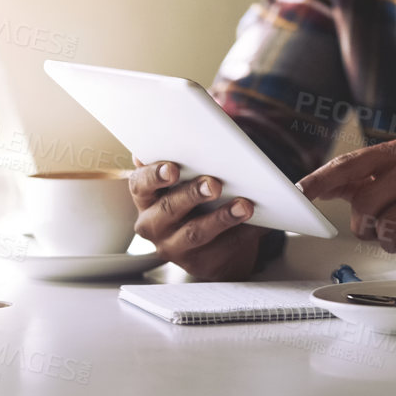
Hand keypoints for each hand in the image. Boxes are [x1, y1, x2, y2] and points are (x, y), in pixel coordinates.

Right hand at [129, 158, 265, 279]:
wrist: (210, 240)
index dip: (154, 176)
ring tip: (244, 205)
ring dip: (221, 218)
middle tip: (214, 184)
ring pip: (196, 233)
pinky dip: (241, 232)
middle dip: (192, 194)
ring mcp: (174, 247)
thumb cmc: (194, 197)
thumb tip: (193, 133)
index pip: (140, 184)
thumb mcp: (183, 179)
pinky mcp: (199, 262)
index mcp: (145, 197)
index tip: (172, 169)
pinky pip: (221, 247)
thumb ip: (182, 159)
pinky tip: (255, 220)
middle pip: (168, 209)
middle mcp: (153, 224)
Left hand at [298, 139, 395, 272]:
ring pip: (387, 226)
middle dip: (368, 227)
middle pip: (365, 203)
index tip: (300, 192)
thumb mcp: (386, 187)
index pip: (351, 164)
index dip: (322, 179)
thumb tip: (314, 186)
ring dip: (390, 242)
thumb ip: (352, 184)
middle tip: (383, 229)